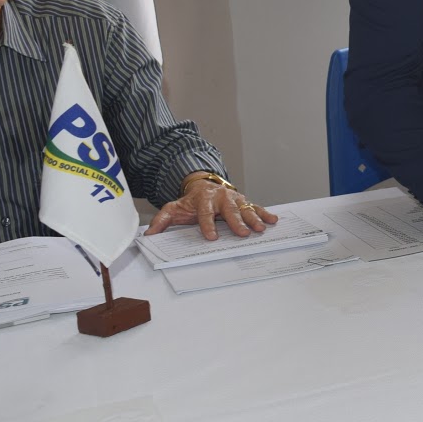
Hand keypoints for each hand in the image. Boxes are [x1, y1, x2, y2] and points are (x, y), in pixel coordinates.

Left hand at [145, 178, 276, 239]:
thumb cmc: (190, 201)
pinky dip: (264, 213)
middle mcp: (220, 197)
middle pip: (229, 210)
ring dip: (253, 218)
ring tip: (261, 228)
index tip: (211, 236)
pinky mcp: (243, 201)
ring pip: (244, 208)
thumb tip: (149, 234)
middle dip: (236, 222)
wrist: (203, 185)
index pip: (205, 214)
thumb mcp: (173, 208)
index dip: (207, 225)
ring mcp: (233, 198)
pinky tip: (273, 220)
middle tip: (243, 233)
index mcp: (203, 200)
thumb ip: (162, 220)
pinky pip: (255, 207)